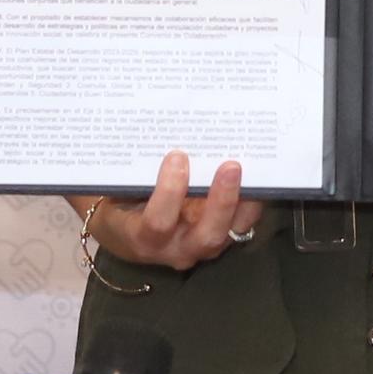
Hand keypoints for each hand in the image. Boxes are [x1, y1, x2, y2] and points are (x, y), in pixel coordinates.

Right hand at [72, 152, 247, 271]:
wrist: (123, 232)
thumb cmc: (117, 202)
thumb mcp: (114, 190)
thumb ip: (132, 170)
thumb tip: (154, 124)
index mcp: (142, 238)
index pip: (157, 223)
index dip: (169, 193)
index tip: (177, 156)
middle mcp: (175, 249)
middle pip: (205, 236)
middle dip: (221, 201)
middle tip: (230, 165)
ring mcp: (200, 247)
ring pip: (230, 232)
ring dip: (243, 201)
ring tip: (249, 167)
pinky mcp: (219, 239)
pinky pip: (241, 224)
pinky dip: (251, 200)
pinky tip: (258, 173)